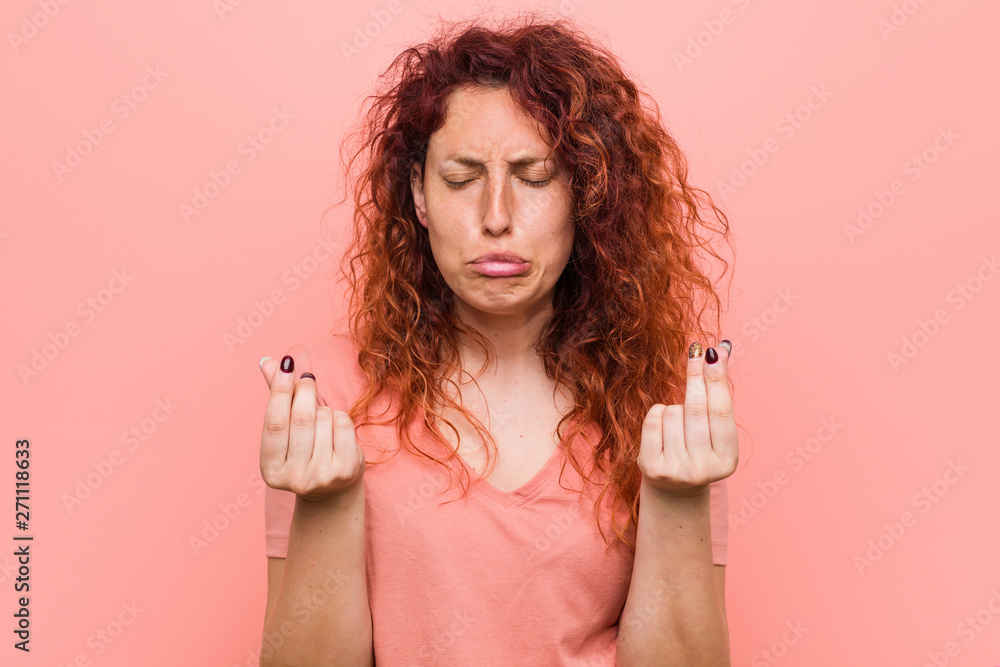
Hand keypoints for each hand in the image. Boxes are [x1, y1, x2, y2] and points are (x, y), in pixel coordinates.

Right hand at [258, 354, 365, 502]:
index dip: (280, 391)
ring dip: (324, 409)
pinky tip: (336, 429)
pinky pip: (343, 425)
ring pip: (324, 418)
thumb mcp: (287, 430)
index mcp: (270, 468)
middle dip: (305, 391)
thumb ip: (277, 397)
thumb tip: (267, 362)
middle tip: (308, 379)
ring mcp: (321, 476)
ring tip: (322, 421)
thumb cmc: (305, 451)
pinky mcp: (345, 471)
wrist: (333, 489)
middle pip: (301, 418)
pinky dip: (340, 417)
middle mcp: (294, 477)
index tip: (287, 365)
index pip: (275, 422)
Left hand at [637, 341, 738, 497]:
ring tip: (679, 425)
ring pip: (673, 412)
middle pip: (696, 408)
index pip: (721, 411)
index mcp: (727, 460)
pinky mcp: (652, 467)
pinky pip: (653, 420)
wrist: (675, 488)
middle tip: (696, 351)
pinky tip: (663, 425)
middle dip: (696, 375)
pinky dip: (658, 413)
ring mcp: (676, 470)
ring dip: (675, 407)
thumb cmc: (699, 448)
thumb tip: (721, 349)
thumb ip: (718, 395)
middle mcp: (703, 468)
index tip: (713, 352)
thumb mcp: (715, 430)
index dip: (717, 379)